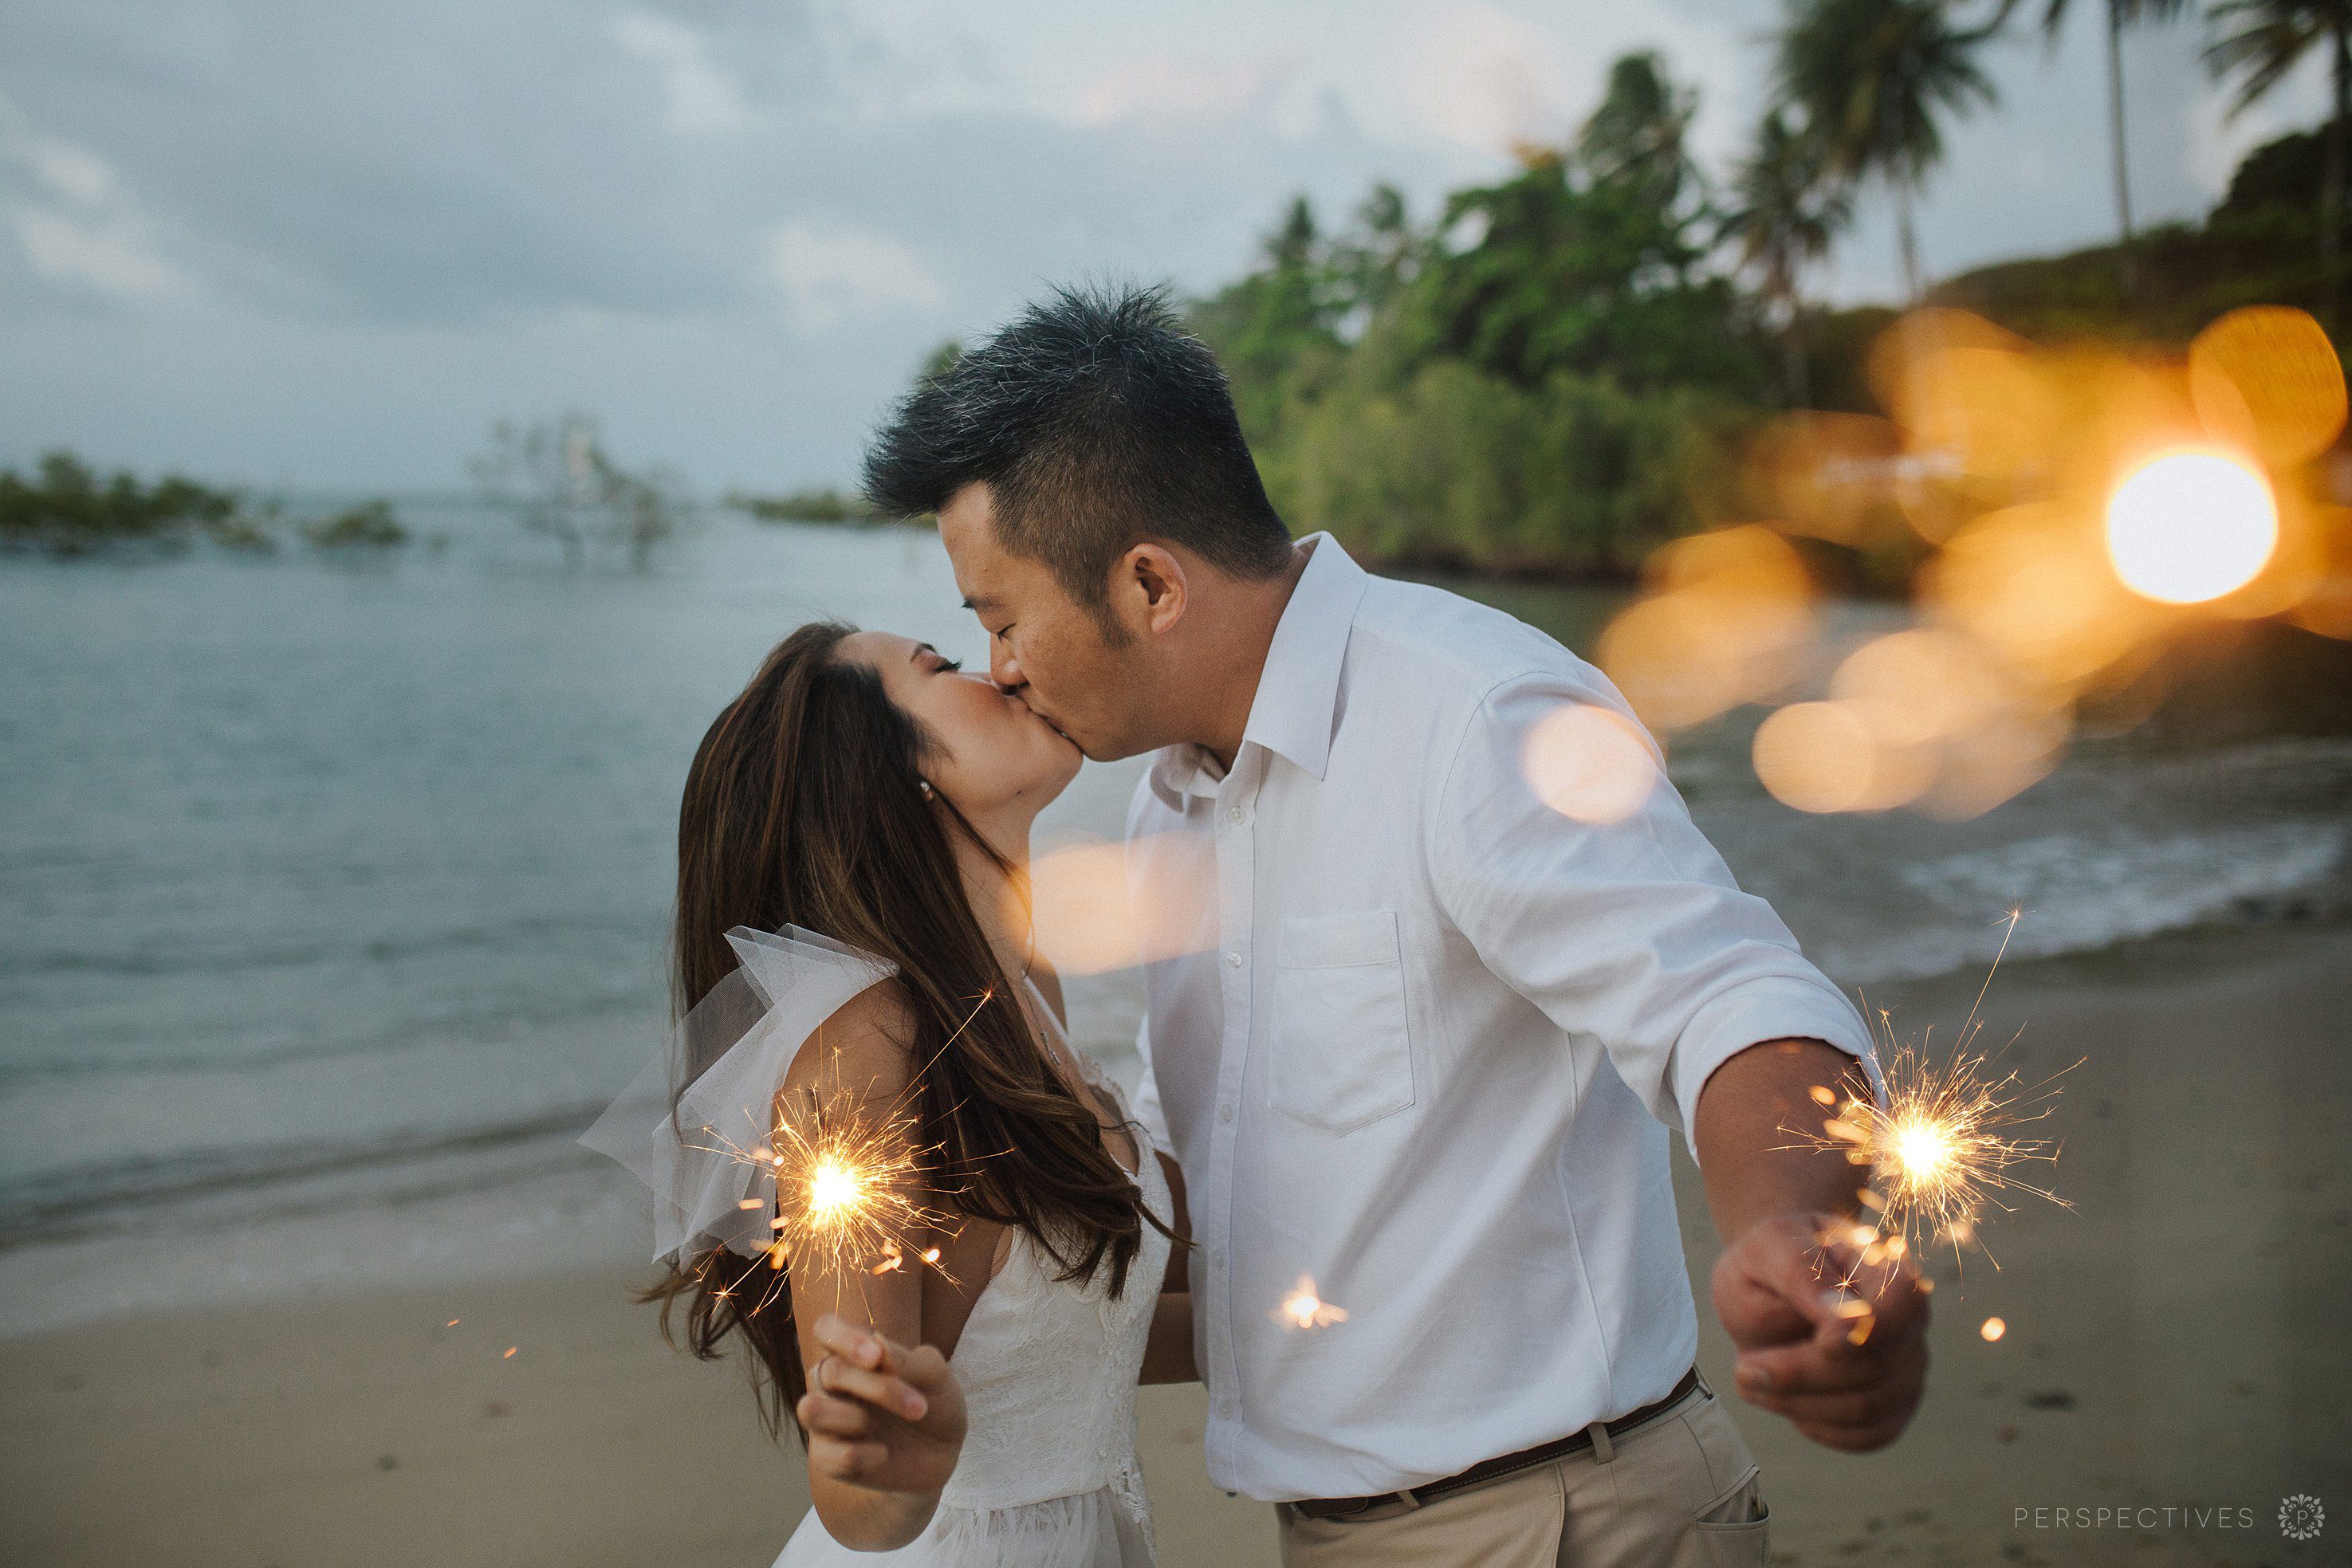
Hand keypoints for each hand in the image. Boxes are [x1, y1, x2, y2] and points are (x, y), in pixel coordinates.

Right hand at [797, 1314, 967, 1495]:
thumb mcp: (936, 1379)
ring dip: (853, 1418)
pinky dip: (860, 1455)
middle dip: (878, 1388)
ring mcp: (826, 1422)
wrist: (944, 1455)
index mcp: (855, 1355)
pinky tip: (882, 1455)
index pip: (827, 1329)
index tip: (876, 1357)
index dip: (843, 1337)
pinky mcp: (826, 1458)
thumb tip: (878, 1341)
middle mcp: (833, 1385)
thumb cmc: (936, 1405)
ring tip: (881, 1428)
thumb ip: (908, 1360)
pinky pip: (824, 1455)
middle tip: (919, 1407)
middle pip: (829, 1371)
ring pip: (809, 1409)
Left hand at [1711, 1211, 1929, 1451]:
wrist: (1773, 1281)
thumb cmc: (1772, 1259)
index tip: (1813, 1342)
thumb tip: (1850, 1324)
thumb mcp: (1769, 1248)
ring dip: (1798, 1403)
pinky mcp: (1893, 1405)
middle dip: (1800, 1375)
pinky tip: (1781, 1399)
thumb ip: (1803, 1275)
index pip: (1900, 1304)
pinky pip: (1867, 1435)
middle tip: (1743, 1369)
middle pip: (1875, 1367)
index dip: (1862, 1334)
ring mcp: (1908, 1365)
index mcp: (1886, 1266)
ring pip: (1869, 1409)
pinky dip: (1816, 1426)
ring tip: (1750, 1378)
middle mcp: (1910, 1320)